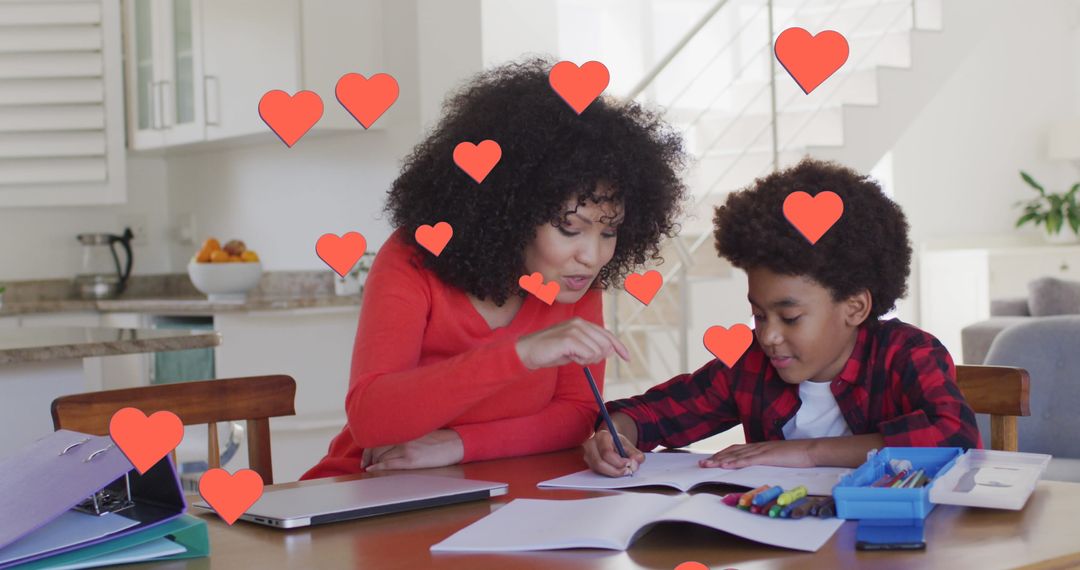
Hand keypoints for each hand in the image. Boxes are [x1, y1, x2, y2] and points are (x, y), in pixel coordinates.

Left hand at [362, 430, 464, 471]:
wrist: (455, 444)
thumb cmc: (440, 438)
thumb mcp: (420, 430)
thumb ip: (405, 432)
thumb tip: (392, 439)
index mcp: (405, 429)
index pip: (380, 436)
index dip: (370, 446)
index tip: (367, 454)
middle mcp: (403, 437)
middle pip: (377, 447)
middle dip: (369, 456)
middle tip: (365, 463)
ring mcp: (407, 449)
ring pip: (381, 455)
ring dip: (373, 462)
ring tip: (370, 467)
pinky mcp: (411, 460)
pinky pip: (389, 464)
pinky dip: (378, 467)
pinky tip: (372, 469)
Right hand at [515, 317, 629, 369]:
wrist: (528, 352)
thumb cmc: (551, 351)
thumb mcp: (575, 350)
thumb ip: (592, 348)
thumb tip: (610, 351)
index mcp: (582, 323)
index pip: (607, 334)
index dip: (619, 346)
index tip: (627, 357)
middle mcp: (580, 323)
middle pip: (605, 344)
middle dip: (598, 357)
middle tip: (581, 360)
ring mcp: (574, 329)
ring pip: (597, 351)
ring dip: (587, 360)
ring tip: (573, 357)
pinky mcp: (569, 339)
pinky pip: (587, 355)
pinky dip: (581, 360)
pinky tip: (571, 357)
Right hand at [582, 429, 645, 476]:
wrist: (610, 441)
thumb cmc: (618, 443)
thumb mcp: (629, 446)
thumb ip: (635, 454)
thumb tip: (635, 462)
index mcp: (602, 436)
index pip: (607, 453)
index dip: (618, 462)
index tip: (628, 464)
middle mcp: (591, 444)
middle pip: (599, 463)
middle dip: (615, 471)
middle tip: (627, 471)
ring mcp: (587, 454)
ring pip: (597, 469)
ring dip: (611, 473)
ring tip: (623, 472)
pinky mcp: (588, 462)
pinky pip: (596, 472)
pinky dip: (607, 474)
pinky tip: (616, 472)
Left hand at [699, 440, 815, 468]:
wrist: (811, 450)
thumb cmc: (798, 455)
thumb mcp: (778, 458)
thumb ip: (767, 460)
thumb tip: (759, 466)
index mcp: (760, 447)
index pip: (737, 449)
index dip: (723, 454)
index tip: (711, 460)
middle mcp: (757, 446)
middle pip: (732, 451)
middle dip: (716, 457)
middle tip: (702, 463)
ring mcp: (761, 450)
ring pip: (736, 455)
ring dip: (720, 460)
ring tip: (707, 465)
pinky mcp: (767, 456)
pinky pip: (748, 460)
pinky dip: (735, 462)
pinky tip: (725, 465)